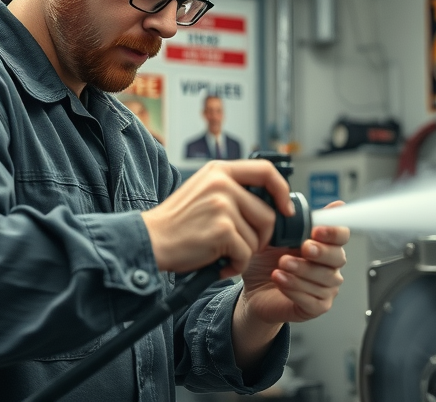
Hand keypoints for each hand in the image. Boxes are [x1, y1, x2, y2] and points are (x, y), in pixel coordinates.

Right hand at [140, 160, 292, 276]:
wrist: (150, 240)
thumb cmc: (177, 223)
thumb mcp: (203, 191)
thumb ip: (232, 190)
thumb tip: (271, 203)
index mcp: (219, 170)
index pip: (266, 170)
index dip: (282, 190)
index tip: (285, 209)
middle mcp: (222, 183)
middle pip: (268, 214)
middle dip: (261, 238)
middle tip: (242, 247)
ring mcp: (222, 205)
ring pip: (257, 237)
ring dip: (244, 253)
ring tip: (222, 255)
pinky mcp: (221, 229)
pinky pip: (245, 254)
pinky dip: (235, 266)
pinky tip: (218, 265)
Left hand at [231, 201, 349, 369]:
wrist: (253, 290)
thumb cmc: (266, 262)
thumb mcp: (272, 237)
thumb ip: (289, 222)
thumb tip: (294, 204)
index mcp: (323, 244)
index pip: (341, 235)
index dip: (333, 232)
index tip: (316, 230)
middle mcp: (330, 266)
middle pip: (339, 257)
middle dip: (321, 252)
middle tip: (304, 248)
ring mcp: (326, 288)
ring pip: (324, 279)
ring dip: (302, 270)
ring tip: (281, 265)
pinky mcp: (316, 307)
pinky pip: (313, 300)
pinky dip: (295, 289)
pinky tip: (280, 280)